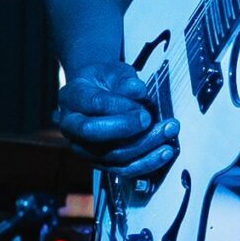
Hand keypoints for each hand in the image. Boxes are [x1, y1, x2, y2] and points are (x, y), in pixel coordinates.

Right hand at [53, 61, 178, 171]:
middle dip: (126, 128)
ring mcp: (84, 149)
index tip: (142, 106)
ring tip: (169, 132)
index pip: (94, 103)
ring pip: (112, 154)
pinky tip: (165, 151)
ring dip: (145, 146)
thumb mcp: (113, 72)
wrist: (98, 95)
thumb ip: (124, 79)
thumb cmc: (106, 82)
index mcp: (72, 98)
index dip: (119, 105)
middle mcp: (71, 127)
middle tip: (149, 119)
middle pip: (94, 133)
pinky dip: (147, 162)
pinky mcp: (100, 163)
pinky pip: (124, 169)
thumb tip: (138, 90)